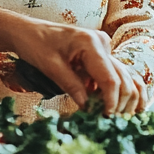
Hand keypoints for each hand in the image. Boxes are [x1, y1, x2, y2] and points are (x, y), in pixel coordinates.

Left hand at [9, 20, 145, 114]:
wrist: (27, 30)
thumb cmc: (35, 44)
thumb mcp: (50, 67)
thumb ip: (71, 86)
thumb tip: (88, 109)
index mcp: (91, 43)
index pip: (110, 79)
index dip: (111, 102)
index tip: (106, 118)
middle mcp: (102, 43)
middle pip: (123, 79)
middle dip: (121, 102)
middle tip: (112, 122)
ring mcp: (103, 48)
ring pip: (125, 76)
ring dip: (126, 97)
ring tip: (122, 117)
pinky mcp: (100, 55)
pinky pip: (116, 74)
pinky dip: (119, 90)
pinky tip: (120, 106)